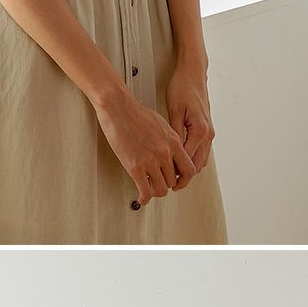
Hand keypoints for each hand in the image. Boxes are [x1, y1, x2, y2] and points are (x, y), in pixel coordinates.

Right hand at [94, 79, 191, 207]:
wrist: (118, 107)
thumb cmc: (136, 113)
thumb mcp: (161, 125)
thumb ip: (169, 141)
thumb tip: (171, 152)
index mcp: (174, 142)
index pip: (189, 169)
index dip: (183, 179)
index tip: (177, 181)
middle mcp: (165, 152)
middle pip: (173, 181)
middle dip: (165, 184)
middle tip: (158, 184)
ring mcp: (151, 161)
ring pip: (161, 189)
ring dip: (154, 191)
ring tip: (148, 189)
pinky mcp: (135, 167)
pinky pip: (145, 191)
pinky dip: (144, 198)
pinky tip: (141, 197)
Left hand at [165, 59, 214, 175]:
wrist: (193, 74)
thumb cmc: (182, 88)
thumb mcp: (174, 111)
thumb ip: (174, 135)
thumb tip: (169, 155)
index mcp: (200, 131)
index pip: (188, 161)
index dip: (176, 174)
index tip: (164, 180)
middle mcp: (208, 134)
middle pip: (196, 165)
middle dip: (183, 177)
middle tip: (167, 185)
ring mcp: (209, 133)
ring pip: (200, 161)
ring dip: (188, 170)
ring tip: (172, 177)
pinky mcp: (206, 130)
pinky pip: (201, 152)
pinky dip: (191, 161)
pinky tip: (179, 163)